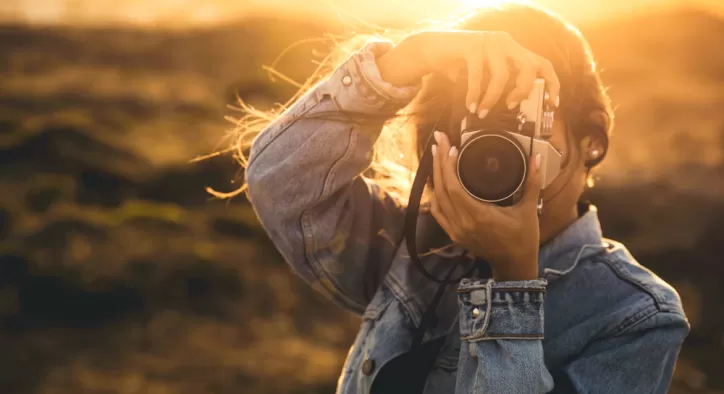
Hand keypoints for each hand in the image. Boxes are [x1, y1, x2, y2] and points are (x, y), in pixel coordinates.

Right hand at [377, 30, 559, 115]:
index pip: (541, 63)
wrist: (431, 49)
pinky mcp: (472, 45)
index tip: (553, 103)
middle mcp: (505, 42)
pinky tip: (470, 105)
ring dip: (492, 98)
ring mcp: (489, 41)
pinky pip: (478, 76)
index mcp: (512, 49)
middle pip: (528, 67)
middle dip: (522, 91)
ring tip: (483, 112)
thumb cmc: (458, 65)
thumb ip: (499, 84)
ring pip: (501, 75)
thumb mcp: (484, 75)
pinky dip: (475, 95)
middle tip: (511, 106)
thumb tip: (514, 107)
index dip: (552, 83)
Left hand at [430, 131, 542, 280]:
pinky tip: (437, 181)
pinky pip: (438, 212)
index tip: (452, 147)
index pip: (454, 187)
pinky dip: (436, 195)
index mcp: (479, 216)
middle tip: (439, 141)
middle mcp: (463, 223)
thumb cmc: (523, 239)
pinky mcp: (454, 234)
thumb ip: (532, 183)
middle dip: (438, 162)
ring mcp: (456, 230)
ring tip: (437, 155)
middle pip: (442, 189)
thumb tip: (535, 159)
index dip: (449, 166)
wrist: (514, 265)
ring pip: (437, 199)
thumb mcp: (529, 210)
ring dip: (435, 176)